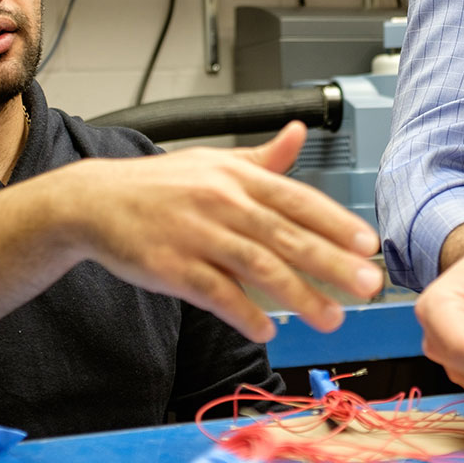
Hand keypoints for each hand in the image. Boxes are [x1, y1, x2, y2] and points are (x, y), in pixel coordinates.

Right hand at [54, 121, 382, 342]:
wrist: (95, 201)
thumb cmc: (160, 185)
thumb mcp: (213, 162)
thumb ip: (262, 158)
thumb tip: (299, 133)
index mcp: (236, 175)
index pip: (298, 199)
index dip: (336, 223)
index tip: (368, 243)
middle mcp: (222, 201)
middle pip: (288, 236)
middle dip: (333, 263)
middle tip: (368, 284)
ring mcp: (197, 235)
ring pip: (260, 268)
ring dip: (301, 297)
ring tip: (331, 318)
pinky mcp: (173, 267)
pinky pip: (218, 294)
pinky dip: (245, 314)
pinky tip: (267, 329)